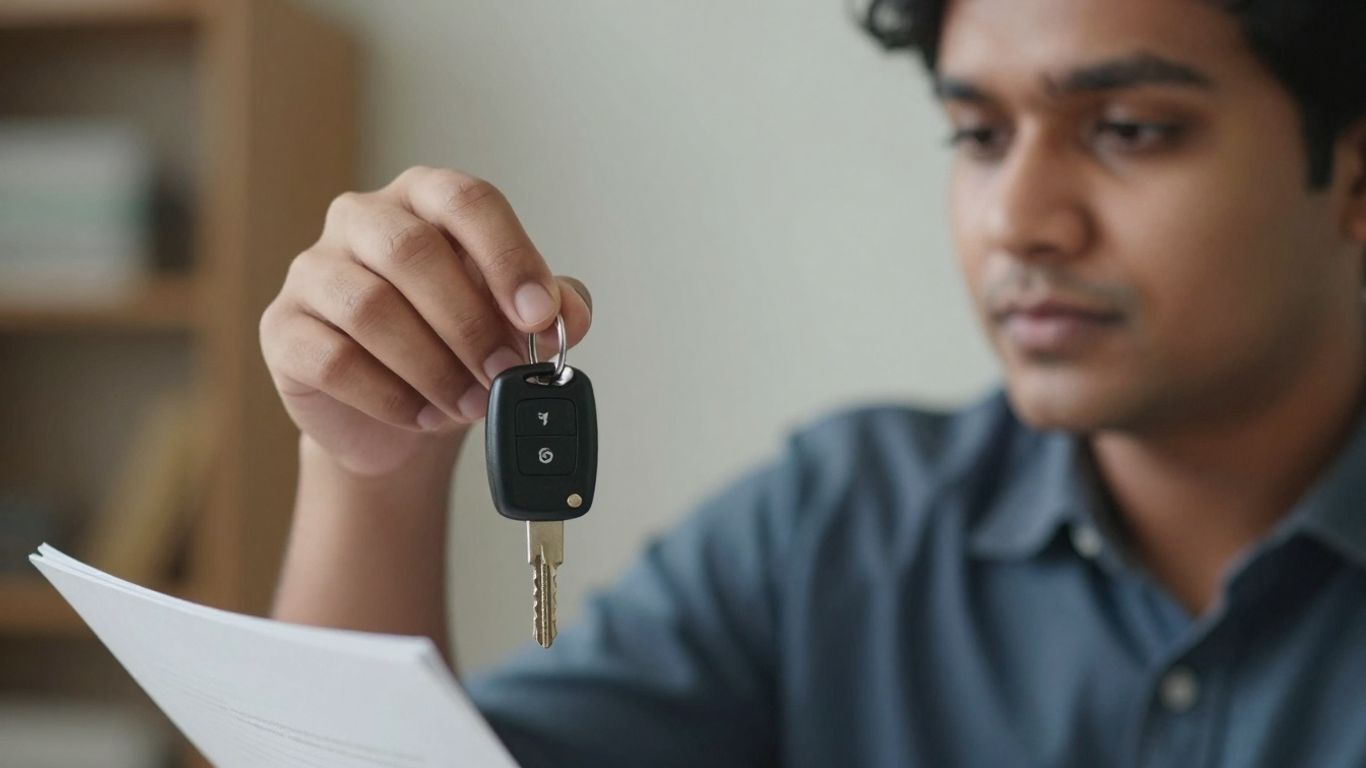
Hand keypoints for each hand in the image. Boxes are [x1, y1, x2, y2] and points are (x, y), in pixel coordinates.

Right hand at [259, 166, 592, 476]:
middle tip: (505, 372)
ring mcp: (314, 271)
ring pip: (370, 307)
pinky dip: (389, 396)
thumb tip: (571, 315)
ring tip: (470, 403)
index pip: (466, 200)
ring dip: (433, 366)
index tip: (539, 314)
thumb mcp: (515, 323)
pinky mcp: (283, 329)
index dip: (508, 255)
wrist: (398, 415)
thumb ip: (553, 308)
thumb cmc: (456, 346)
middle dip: (469, 322)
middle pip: (412, 251)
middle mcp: (362, 220)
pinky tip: (421, 416)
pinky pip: (333, 359)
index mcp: (425, 199)